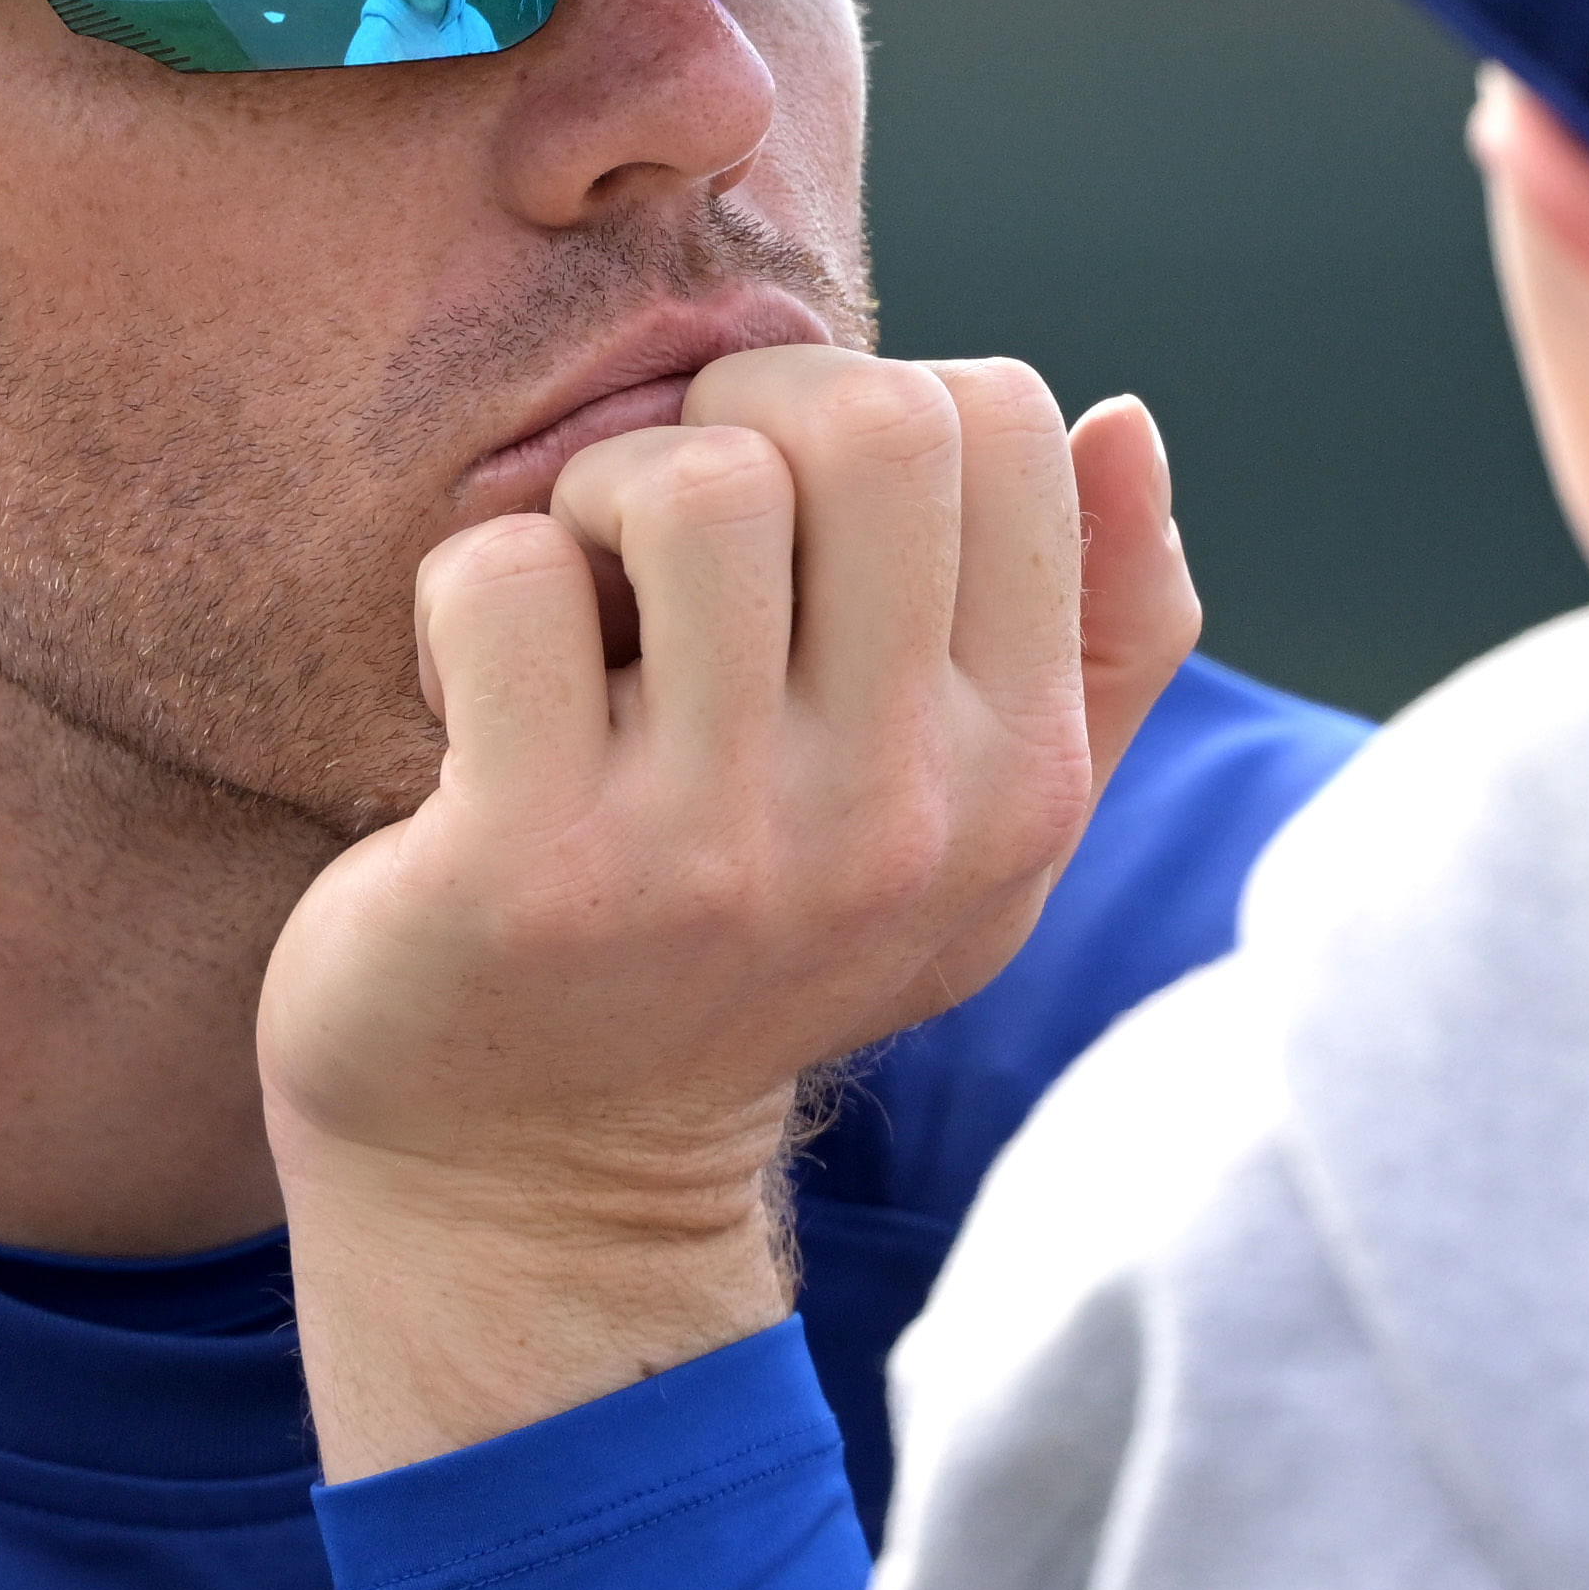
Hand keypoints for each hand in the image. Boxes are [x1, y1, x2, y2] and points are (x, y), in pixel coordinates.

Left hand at [264, 349, 1196, 1476]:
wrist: (539, 1182)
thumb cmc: (749, 955)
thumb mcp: (969, 834)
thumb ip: (1095, 638)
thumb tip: (1123, 421)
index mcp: (1021, 778)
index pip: (1010, 428)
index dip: (875, 407)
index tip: (794, 512)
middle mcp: (897, 819)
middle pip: (873, 424)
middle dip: (743, 409)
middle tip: (665, 519)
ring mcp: (716, 851)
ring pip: (690, 484)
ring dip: (598, 495)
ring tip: (579, 601)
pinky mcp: (534, 866)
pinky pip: (507, 578)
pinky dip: (465, 591)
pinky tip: (473, 691)